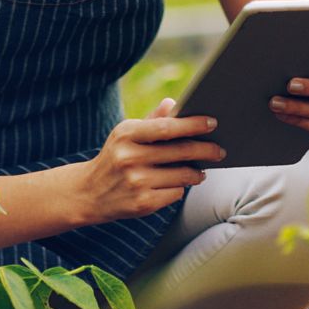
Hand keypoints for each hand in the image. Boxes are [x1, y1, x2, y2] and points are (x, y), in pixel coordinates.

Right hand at [80, 98, 224, 220]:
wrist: (88, 193)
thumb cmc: (115, 157)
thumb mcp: (126, 135)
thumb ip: (152, 120)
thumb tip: (174, 104)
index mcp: (127, 134)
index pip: (167, 127)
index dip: (193, 125)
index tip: (213, 123)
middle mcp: (130, 157)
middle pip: (180, 152)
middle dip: (206, 150)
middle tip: (220, 151)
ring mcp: (136, 182)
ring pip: (182, 175)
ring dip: (196, 173)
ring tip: (201, 170)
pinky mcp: (142, 204)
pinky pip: (175, 193)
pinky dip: (180, 188)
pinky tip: (178, 184)